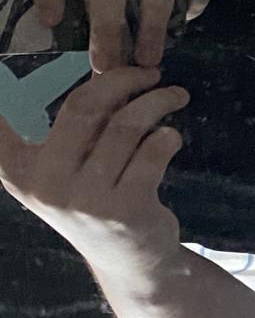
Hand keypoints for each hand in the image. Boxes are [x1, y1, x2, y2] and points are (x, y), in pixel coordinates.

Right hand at [0, 67, 188, 281]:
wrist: (130, 259)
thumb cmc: (99, 196)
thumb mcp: (70, 165)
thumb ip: (78, 120)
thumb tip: (104, 58)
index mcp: (19, 169)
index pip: (2, 123)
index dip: (0, 89)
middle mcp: (45, 184)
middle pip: (84, 105)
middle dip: (123, 79)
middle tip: (150, 73)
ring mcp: (84, 200)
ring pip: (127, 125)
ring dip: (158, 101)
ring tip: (175, 96)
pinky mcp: (124, 209)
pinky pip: (153, 150)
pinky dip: (169, 135)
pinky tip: (171, 136)